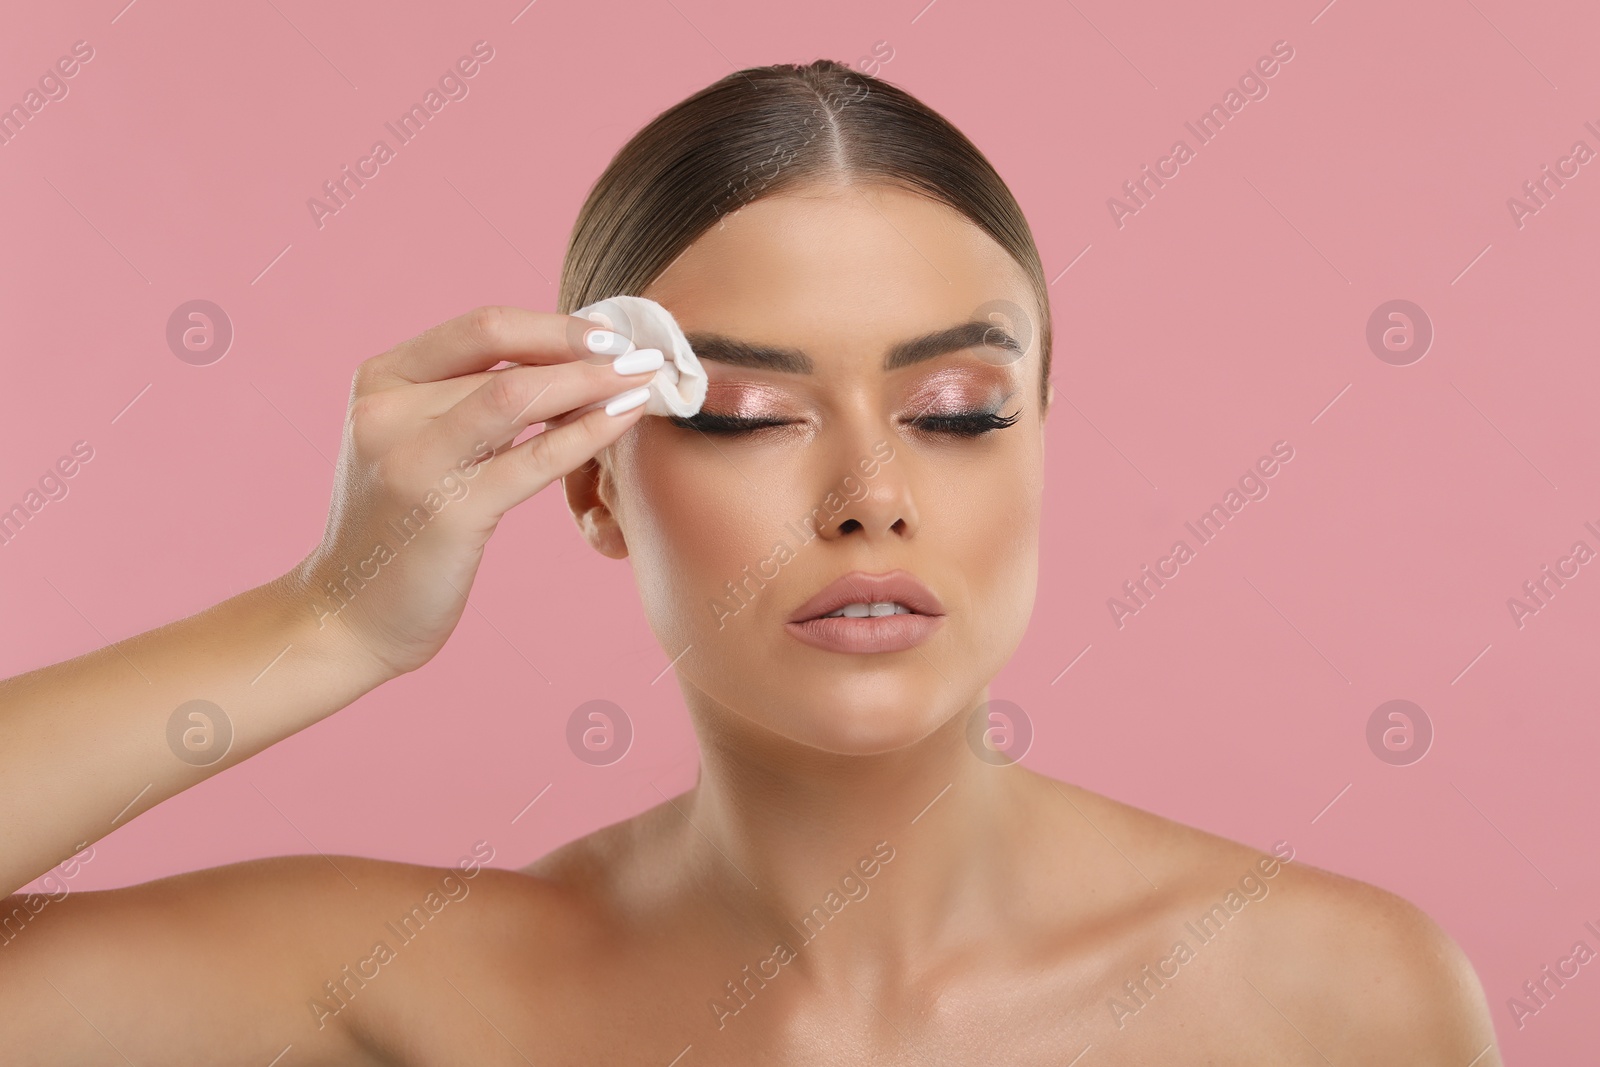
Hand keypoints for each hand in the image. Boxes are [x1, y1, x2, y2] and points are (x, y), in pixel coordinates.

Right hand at [288, 305, 657, 677]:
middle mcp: (386, 411)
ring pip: (520, 397)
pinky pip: (532, 459)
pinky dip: (587, 432)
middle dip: (584, 351)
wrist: (348, 616)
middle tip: (641, 354)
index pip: (480, 329)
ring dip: (591, 382)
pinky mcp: (448, 513)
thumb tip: (561, 363)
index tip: (607, 335)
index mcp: (379, 380)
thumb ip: (464, 401)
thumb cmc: (398, 528)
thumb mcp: (413, 443)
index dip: (552, 325)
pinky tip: (623, 419)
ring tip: (642, 380)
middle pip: (505, 360)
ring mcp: (413, 461)